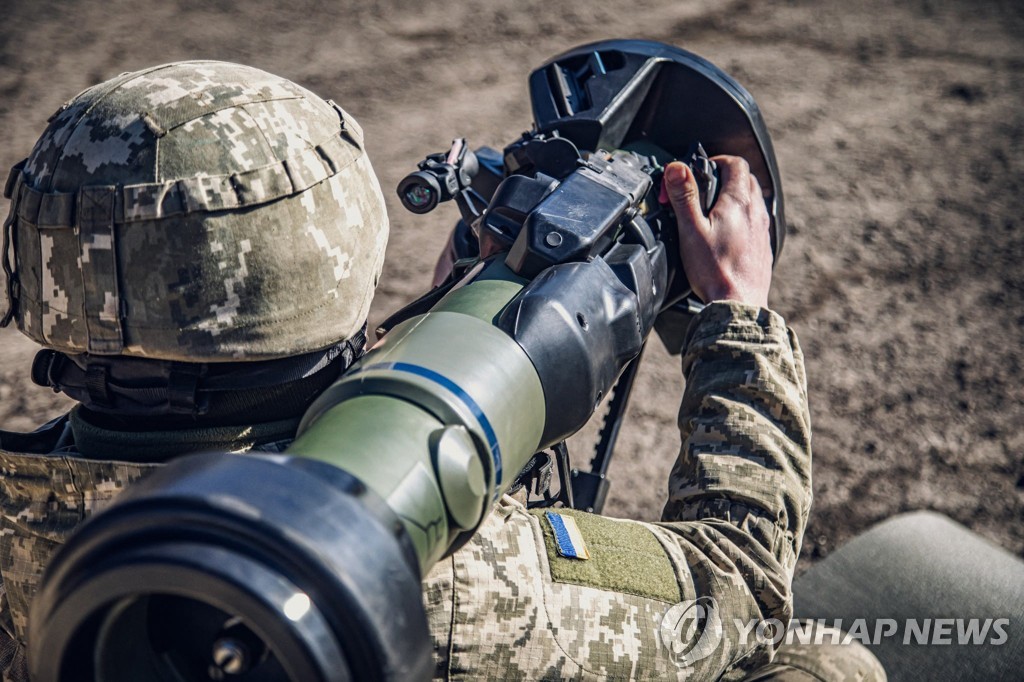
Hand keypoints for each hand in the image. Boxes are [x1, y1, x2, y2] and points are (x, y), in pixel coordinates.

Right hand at [663, 156, 772, 307]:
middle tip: (701, 191)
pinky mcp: (763, 247)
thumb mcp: (691, 230)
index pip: (735, 163)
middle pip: (745, 179)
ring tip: (711, 213)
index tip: (699, 172)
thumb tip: (676, 167)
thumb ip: (684, 196)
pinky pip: (756, 222)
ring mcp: (763, 230)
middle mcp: (756, 211)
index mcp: (738, 202)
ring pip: (753, 200)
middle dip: (724, 178)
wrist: (738, 304)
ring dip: (734, 198)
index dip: (716, 161)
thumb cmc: (715, 271)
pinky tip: (725, 236)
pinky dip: (742, 219)